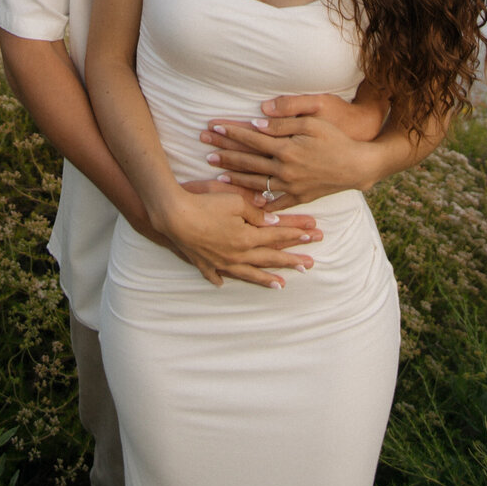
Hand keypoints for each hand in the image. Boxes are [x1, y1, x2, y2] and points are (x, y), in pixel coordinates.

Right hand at [156, 185, 322, 289]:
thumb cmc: (204, 202)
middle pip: (268, 258)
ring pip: (247, 272)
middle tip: (308, 266)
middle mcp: (237, 254)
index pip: (277, 236)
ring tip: (281, 285)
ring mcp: (219, 261)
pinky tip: (224, 283)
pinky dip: (221, 278)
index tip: (313, 236)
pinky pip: (214, 273)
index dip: (296, 235)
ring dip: (265, 278)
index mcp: (247, 237)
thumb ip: (255, 211)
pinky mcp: (202, 261)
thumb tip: (273, 221)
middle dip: (290, 261)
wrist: (173, 215)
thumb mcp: (234, 200)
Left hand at [200, 93, 384, 207]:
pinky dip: (258, 201)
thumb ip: (284, 120)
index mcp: (286, 148)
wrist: (358, 165)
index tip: (213, 126)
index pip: (251, 137)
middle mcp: (285, 169)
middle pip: (248, 160)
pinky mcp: (299, 197)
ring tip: (216, 174)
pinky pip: (274, 201)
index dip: (231, 131)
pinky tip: (245, 201)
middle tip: (204, 148)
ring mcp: (291, 186)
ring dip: (234, 177)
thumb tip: (257, 119)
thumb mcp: (313, 120)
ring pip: (256, 182)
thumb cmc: (337, 138)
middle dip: (225, 153)